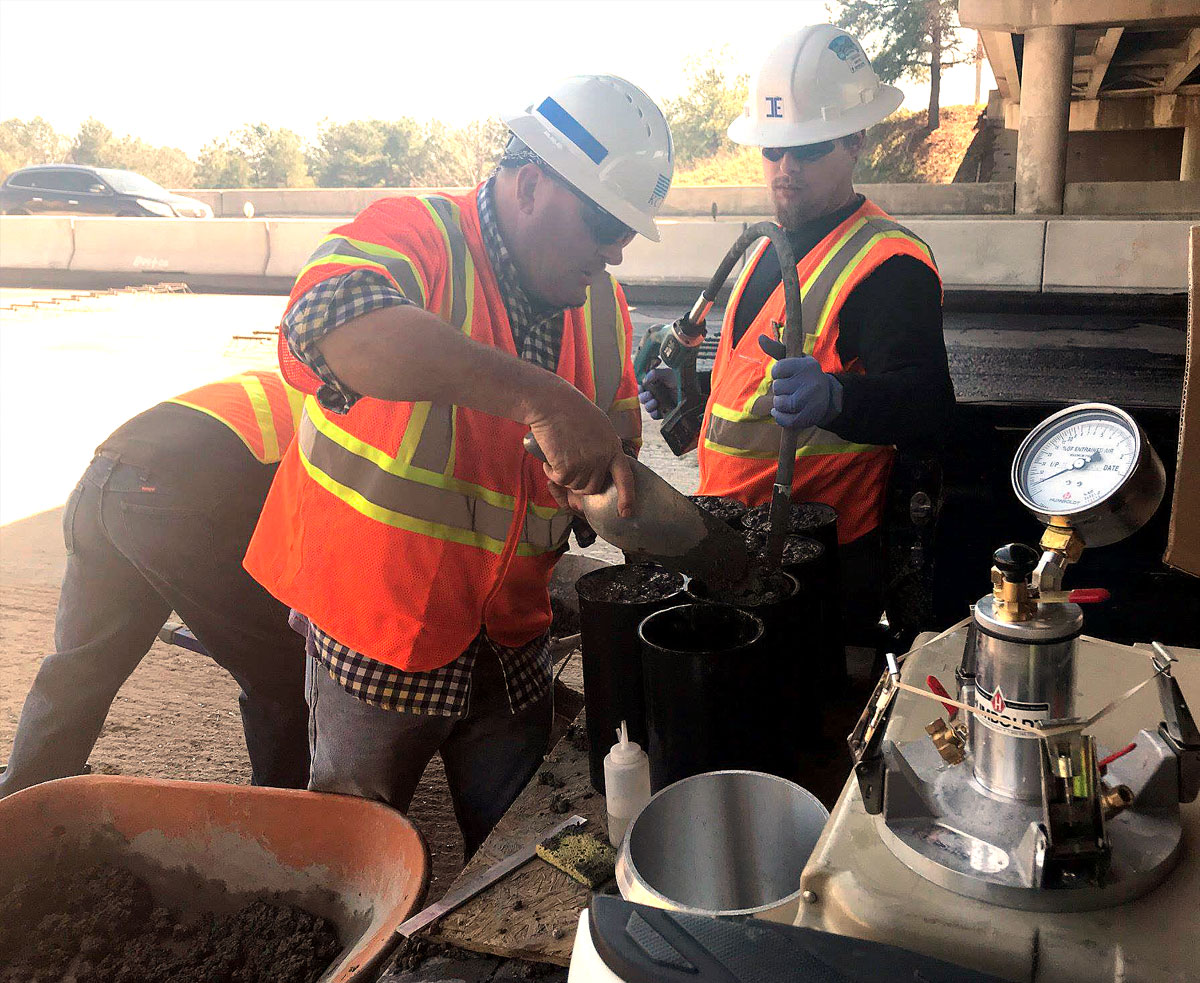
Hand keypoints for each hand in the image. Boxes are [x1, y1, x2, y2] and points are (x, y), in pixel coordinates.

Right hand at [527, 385, 635, 516]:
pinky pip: (559, 481)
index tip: (625, 512)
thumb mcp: (599, 427)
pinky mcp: (567, 467)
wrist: (552, 403)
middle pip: (593, 487)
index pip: (625, 477)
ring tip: (560, 453)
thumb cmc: (572, 411)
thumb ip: (604, 448)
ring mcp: (585, 464)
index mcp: (612, 448)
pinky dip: (552, 472)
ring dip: (565, 476)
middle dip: (580, 483)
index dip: (626, 497)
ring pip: (575, 486)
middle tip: (569, 466)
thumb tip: (603, 468)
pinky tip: (550, 457)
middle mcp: (602, 458)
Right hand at [638, 367, 677, 419]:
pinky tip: (657, 410)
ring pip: (647, 407)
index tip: (641, 388)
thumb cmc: (680, 380)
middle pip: (642, 398)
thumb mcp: (668, 373)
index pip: (641, 387)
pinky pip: (654, 415)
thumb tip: (644, 380)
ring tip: (655, 402)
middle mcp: (655, 394)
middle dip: (643, 397)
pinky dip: (654, 413)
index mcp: (653, 384)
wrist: (691, 391)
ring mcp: (659, 404)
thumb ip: (655, 373)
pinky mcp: (663, 412)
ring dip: (648, 405)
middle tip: (649, 395)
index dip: (639, 388)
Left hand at [769, 355, 842, 429]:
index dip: (777, 373)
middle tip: (789, 388)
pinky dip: (779, 417)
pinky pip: (785, 420)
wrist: (829, 396)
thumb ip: (776, 349)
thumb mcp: (795, 359)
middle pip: (777, 387)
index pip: (778, 369)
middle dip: (779, 389)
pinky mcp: (808, 417)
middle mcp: (810, 382)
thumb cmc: (805, 376)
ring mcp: (810, 401)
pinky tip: (782, 412)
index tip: (785, 375)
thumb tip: (760, 338)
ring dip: (778, 403)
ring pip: (780, 403)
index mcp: (806, 366)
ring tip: (786, 400)